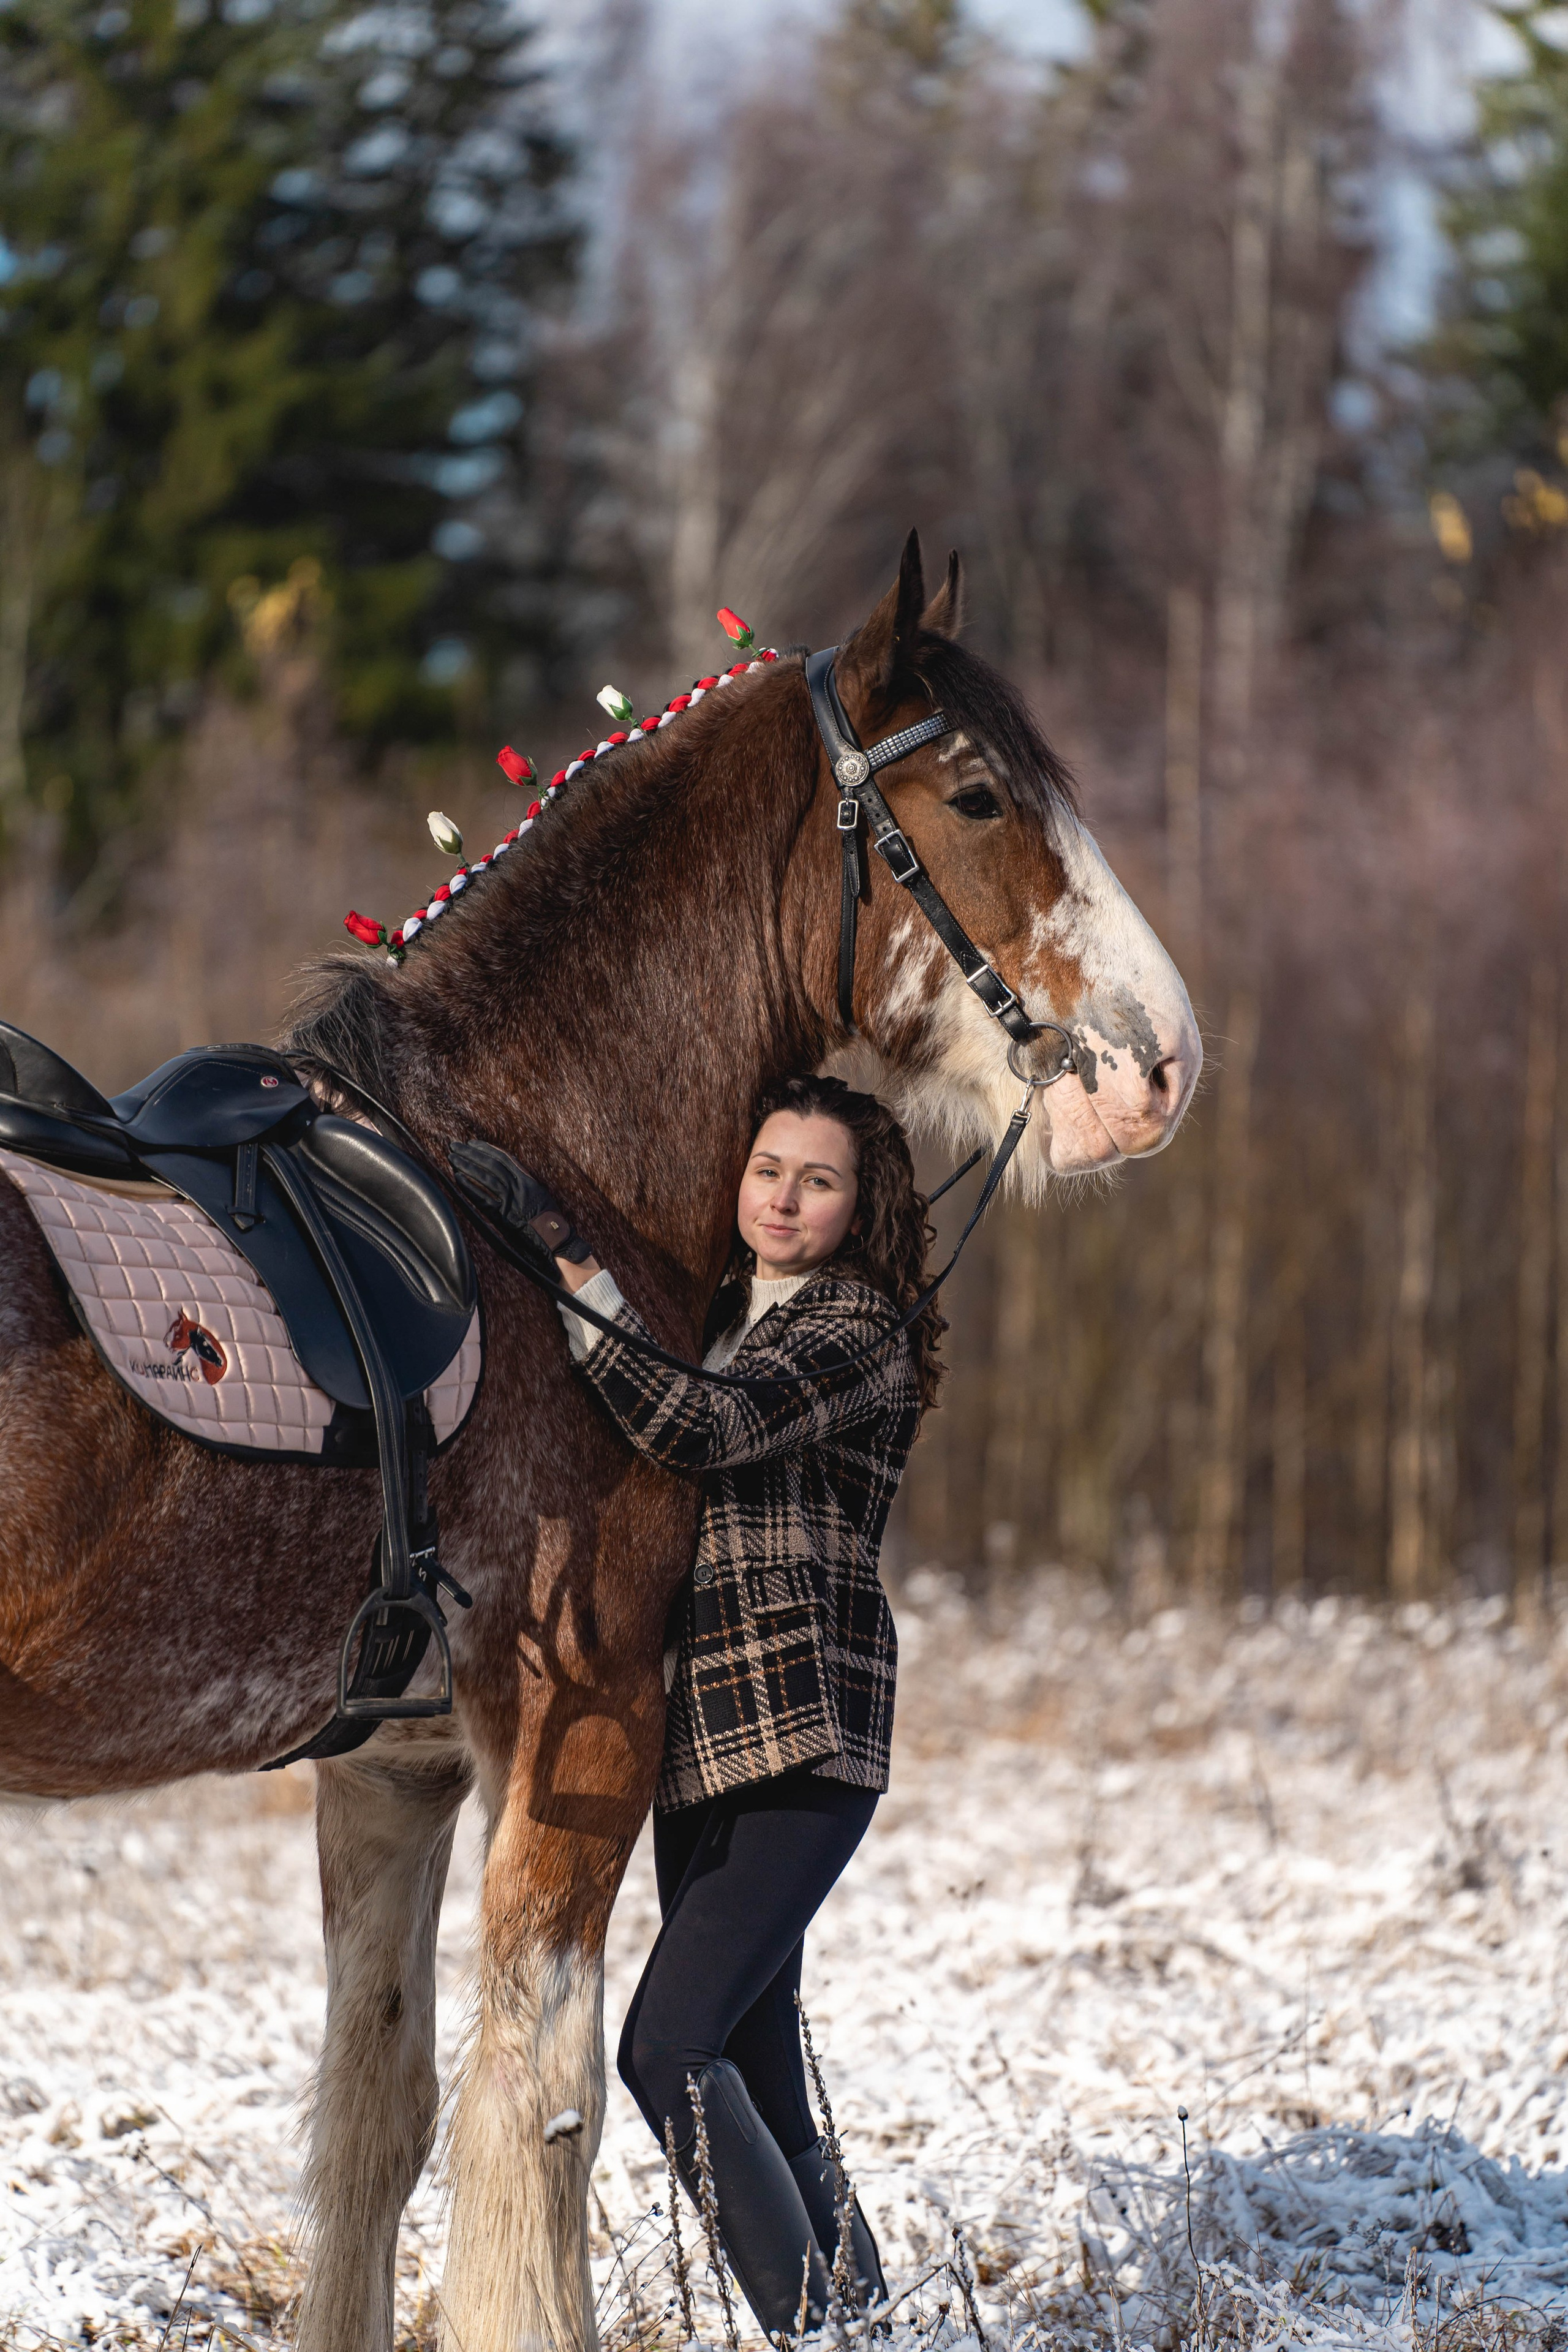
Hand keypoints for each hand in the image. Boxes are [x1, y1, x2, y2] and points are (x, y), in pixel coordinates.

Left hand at [449, 1140, 596, 1264]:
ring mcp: (511, 1200)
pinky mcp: (504, 1216)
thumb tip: (509, 1176)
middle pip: (491, 1164)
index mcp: (528, 1181)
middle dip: (471, 1153)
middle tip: (455, 1146)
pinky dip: (470, 1187)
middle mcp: (519, 1187)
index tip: (472, 1144)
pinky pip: (483, 1198)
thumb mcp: (540, 1196)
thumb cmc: (549, 1222)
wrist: (555, 1241)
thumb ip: (524, 1185)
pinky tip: (458, 1179)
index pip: (504, 1158)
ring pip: (485, 1176)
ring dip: (467, 1165)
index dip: (486, 1149)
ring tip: (452, 1158)